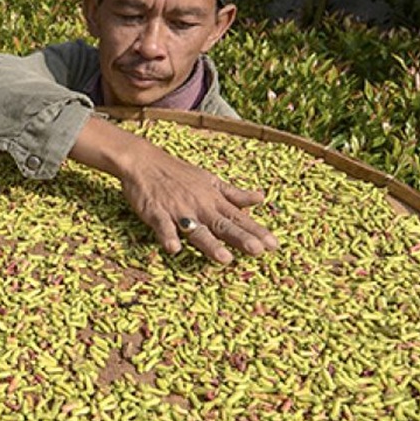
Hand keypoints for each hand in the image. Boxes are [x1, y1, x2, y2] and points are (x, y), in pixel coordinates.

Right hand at [70, 118, 278, 263]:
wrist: (145, 162)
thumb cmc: (179, 174)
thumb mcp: (210, 181)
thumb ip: (234, 194)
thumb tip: (260, 198)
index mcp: (213, 200)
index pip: (239, 218)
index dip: (256, 231)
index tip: (274, 245)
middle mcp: (199, 206)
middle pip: (223, 225)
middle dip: (240, 238)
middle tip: (257, 251)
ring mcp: (178, 210)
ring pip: (196, 229)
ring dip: (210, 243)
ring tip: (224, 258)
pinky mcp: (156, 212)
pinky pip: (162, 226)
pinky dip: (167, 236)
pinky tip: (173, 248)